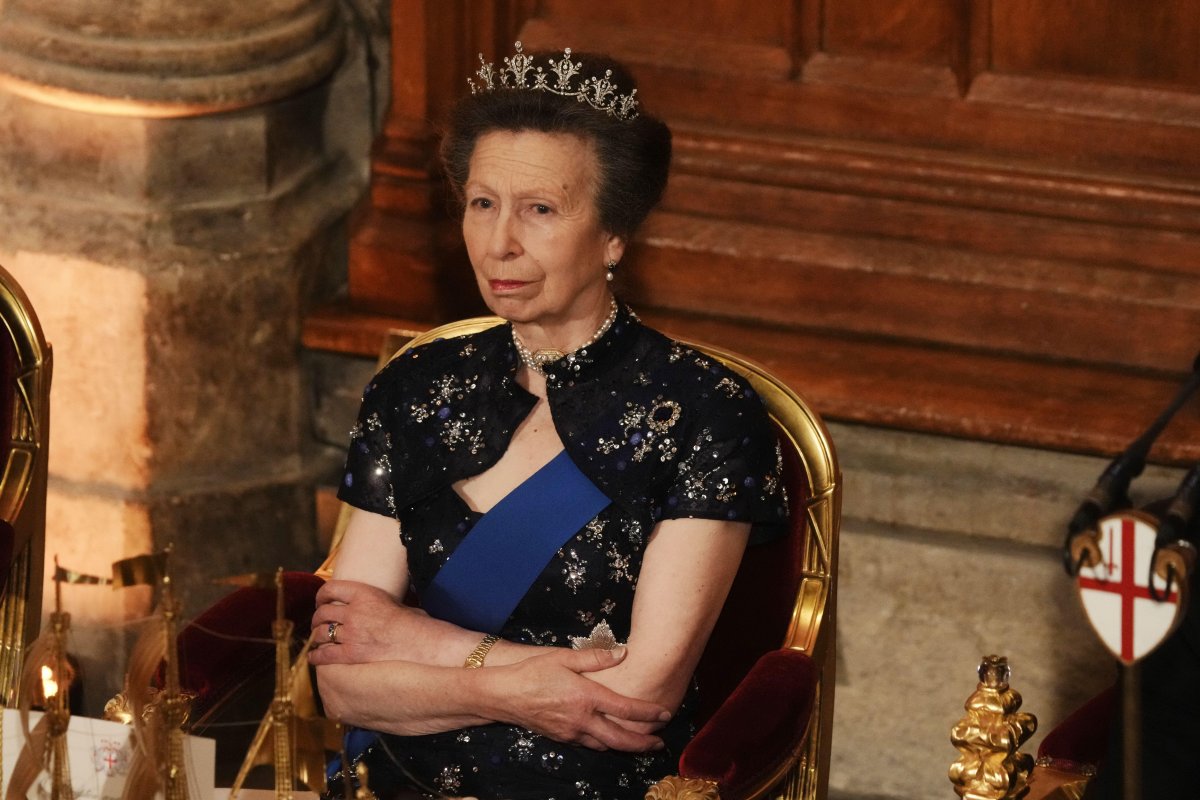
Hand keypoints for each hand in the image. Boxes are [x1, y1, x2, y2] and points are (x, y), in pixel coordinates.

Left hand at [309, 580, 434, 665]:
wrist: (420, 642)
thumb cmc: (414, 622)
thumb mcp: (394, 601)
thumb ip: (377, 601)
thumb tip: (376, 604)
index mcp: (363, 594)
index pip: (331, 588)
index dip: (321, 595)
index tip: (321, 600)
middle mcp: (353, 612)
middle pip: (322, 613)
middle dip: (317, 618)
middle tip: (318, 622)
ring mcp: (351, 634)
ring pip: (321, 633)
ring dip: (316, 636)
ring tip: (318, 639)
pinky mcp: (351, 654)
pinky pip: (325, 655)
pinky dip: (316, 656)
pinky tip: (314, 657)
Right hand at [481, 647, 669, 751]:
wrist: (504, 695)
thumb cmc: (533, 672)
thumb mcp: (564, 657)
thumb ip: (595, 657)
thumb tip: (623, 653)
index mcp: (586, 697)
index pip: (625, 709)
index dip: (648, 713)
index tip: (665, 714)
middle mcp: (582, 719)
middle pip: (620, 739)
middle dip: (643, 743)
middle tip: (659, 743)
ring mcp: (571, 732)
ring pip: (605, 746)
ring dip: (625, 747)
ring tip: (640, 744)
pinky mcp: (562, 738)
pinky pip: (590, 745)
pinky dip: (605, 744)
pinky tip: (610, 739)